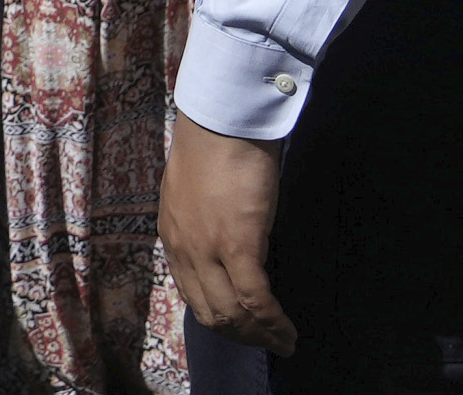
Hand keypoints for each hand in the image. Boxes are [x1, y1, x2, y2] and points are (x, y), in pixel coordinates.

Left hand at [162, 113, 295, 354]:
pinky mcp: (237, 244)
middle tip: (268, 341)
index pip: (192, 295)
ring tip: (284, 342)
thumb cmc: (215, 145)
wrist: (222, 119)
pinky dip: (273, 323)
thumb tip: (224, 241)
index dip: (220, 318)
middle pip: (210, 312)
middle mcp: (184, 249)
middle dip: (241, 335)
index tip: (244, 326)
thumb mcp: (195, 191)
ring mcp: (207, 249)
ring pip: (231, 314)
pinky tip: (288, 331)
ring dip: (259, 336)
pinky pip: (255, 300)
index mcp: (173, 236)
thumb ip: (204, 221)